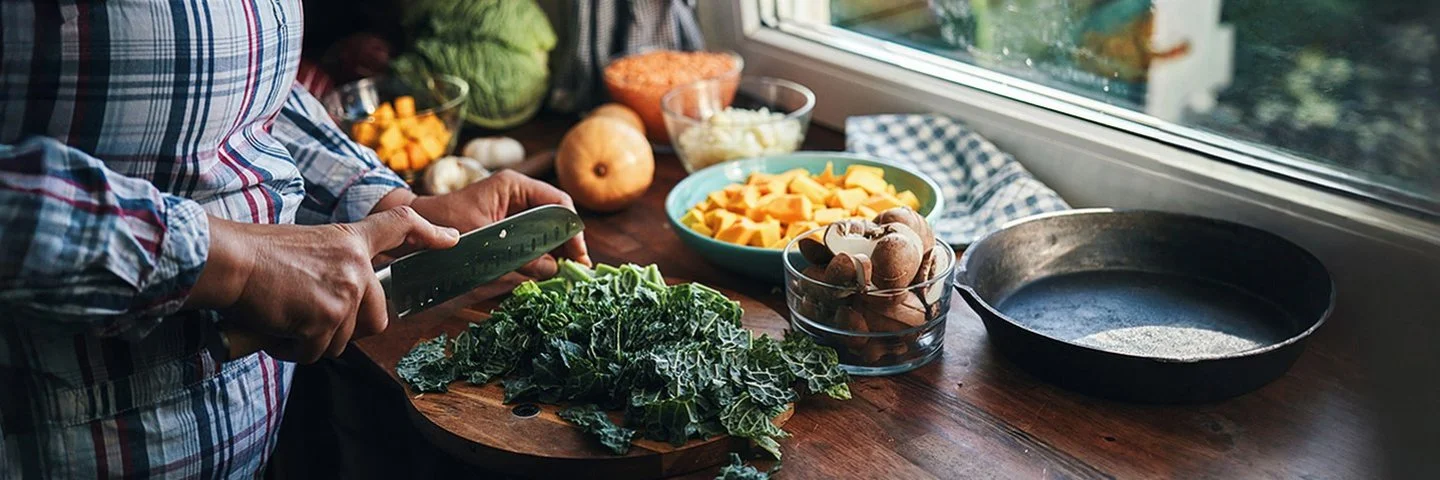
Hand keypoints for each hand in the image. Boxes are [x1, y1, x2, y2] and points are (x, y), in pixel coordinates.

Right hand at [186, 206, 458, 362]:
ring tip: (284, 317)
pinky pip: (315, 352)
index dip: (429, 233)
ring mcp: (344, 293)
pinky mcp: (326, 319)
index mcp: (351, 241)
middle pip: (377, 318)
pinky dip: (293, 350)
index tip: (452, 240)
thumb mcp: (308, 245)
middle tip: (309, 318)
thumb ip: (335, 266)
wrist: (232, 261)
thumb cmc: (256, 253)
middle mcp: (356, 267)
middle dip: (346, 328)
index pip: (400, 226)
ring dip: (312, 340)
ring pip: (342, 340)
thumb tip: (342, 298)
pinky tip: (276, 329)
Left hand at [403, 170, 591, 276]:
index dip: (572, 229)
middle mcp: (518, 192)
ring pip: (546, 226)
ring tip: (565, 269)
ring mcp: (513, 206)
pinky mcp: (507, 222)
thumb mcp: (484, 243)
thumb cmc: (444, 224)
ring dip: (555, 247)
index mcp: (514, 186)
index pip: (558, 202)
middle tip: (576, 267)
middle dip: (567, 240)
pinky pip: (532, 234)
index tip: (577, 254)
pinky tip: (546, 267)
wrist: (416, 226)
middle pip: (556, 215)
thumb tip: (552, 269)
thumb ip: (519, 257)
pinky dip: (540, 250)